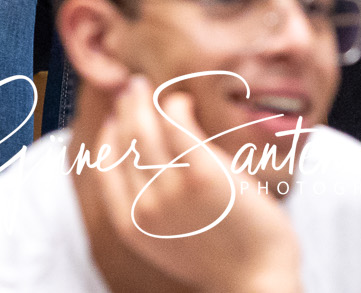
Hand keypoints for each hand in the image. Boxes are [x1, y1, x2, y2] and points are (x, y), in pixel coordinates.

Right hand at [91, 76, 301, 292]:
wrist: (257, 279)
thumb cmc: (221, 257)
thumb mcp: (168, 241)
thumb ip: (151, 208)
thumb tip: (145, 165)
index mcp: (132, 226)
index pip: (104, 169)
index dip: (107, 137)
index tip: (114, 118)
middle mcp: (145, 206)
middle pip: (125, 141)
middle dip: (125, 108)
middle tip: (133, 88)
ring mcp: (173, 189)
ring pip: (146, 129)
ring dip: (145, 100)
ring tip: (152, 87)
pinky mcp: (203, 173)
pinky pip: (178, 124)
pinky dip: (175, 105)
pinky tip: (182, 100)